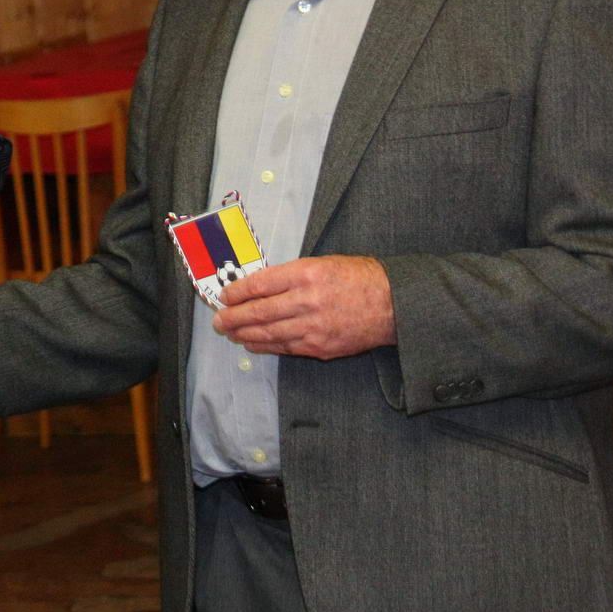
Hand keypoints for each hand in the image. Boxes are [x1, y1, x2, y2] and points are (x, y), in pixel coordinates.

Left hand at [211, 255, 394, 359]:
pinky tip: (252, 343)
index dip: (238, 292)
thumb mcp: (323, 264)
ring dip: (244, 334)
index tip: (225, 296)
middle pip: (259, 312)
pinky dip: (265, 346)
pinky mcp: (320, 347)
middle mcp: (308, 300)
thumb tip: (257, 287)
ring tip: (230, 332)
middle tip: (218, 320)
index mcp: (307, 274)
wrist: (393, 304)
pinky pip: (285, 347)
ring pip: (268, 333)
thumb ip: (291, 275)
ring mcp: (314, 327)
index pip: (261, 284)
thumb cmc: (359, 278)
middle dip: (233, 317)